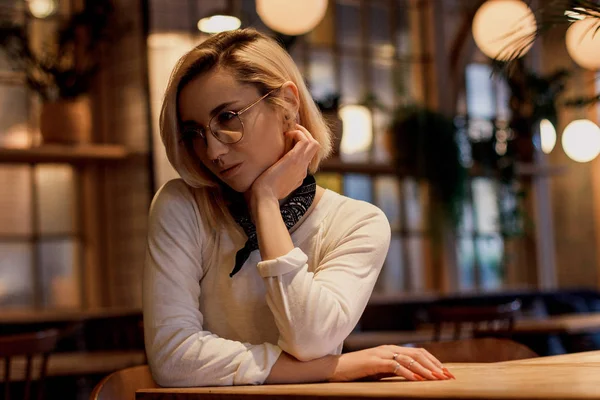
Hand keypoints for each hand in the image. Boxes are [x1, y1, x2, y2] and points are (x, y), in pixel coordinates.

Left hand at [248, 124, 319, 201]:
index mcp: (299, 176)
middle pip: (314, 149)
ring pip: (313, 143)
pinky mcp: (295, 158)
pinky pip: (305, 140)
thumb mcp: (273, 185)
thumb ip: (276, 177)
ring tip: (291, 130)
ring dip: (303, 133)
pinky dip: (298, 134)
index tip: (288, 140)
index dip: (300, 146)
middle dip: (305, 136)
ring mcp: (301, 164)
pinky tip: (286, 134)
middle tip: (293, 131)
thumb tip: (271, 170)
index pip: (306, 158)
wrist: (264, 197)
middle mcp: (303, 169)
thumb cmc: (263, 192)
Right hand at [328, 345, 454, 381]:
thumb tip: (414, 376)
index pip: (418, 352)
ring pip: (409, 359)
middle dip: (435, 365)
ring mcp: (381, 354)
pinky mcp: (374, 362)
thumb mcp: (380, 371)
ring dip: (425, 370)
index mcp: (391, 349)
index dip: (434, 361)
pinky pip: (395, 366)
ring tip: (437, 379)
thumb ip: (395, 370)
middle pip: (418, 354)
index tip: (446, 373)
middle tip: (448, 377)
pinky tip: (417, 379)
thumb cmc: (357, 371)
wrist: (335, 368)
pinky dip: (408, 373)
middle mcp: (389, 349)